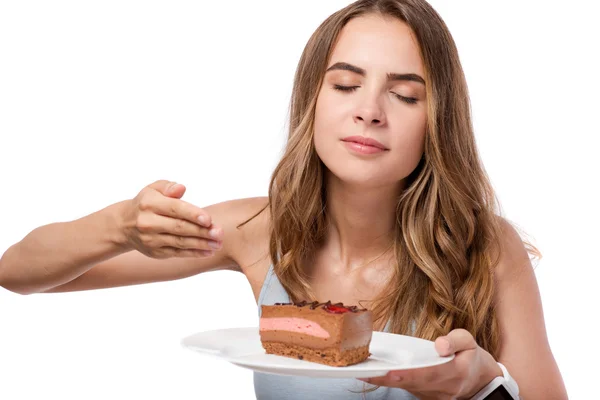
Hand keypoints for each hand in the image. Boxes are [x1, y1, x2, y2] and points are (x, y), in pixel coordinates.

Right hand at [120, 180, 222, 258]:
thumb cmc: (147, 203)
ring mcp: (151, 239)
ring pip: (180, 242)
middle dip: (202, 231)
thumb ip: (168, 186)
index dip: (192, 214)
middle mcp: (148, 222)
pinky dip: (194, 253)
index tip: (209, 219)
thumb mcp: (153, 189)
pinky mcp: (155, 252)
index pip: (174, 209)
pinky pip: (177, 253)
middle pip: (179, 227)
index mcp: (149, 204)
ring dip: (201, 244)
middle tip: (219, 233)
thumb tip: (181, 188)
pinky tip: (208, 252)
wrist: (124, 225)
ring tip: (218, 243)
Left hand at [359, 329, 502, 399]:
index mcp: (454, 373)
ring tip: (363, 369)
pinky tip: (375, 372)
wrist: (480, 382)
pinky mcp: (425, 396)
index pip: (427, 374)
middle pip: (410, 383)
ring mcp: (433, 396)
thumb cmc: (471, 357)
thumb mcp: (470, 342)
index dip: (407, 374)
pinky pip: (407, 388)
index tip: (389, 372)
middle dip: (386, 378)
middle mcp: (442, 389)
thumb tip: (440, 345)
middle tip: (364, 371)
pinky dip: (390, 381)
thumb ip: (456, 340)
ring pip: (406, 387)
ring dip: (384, 380)